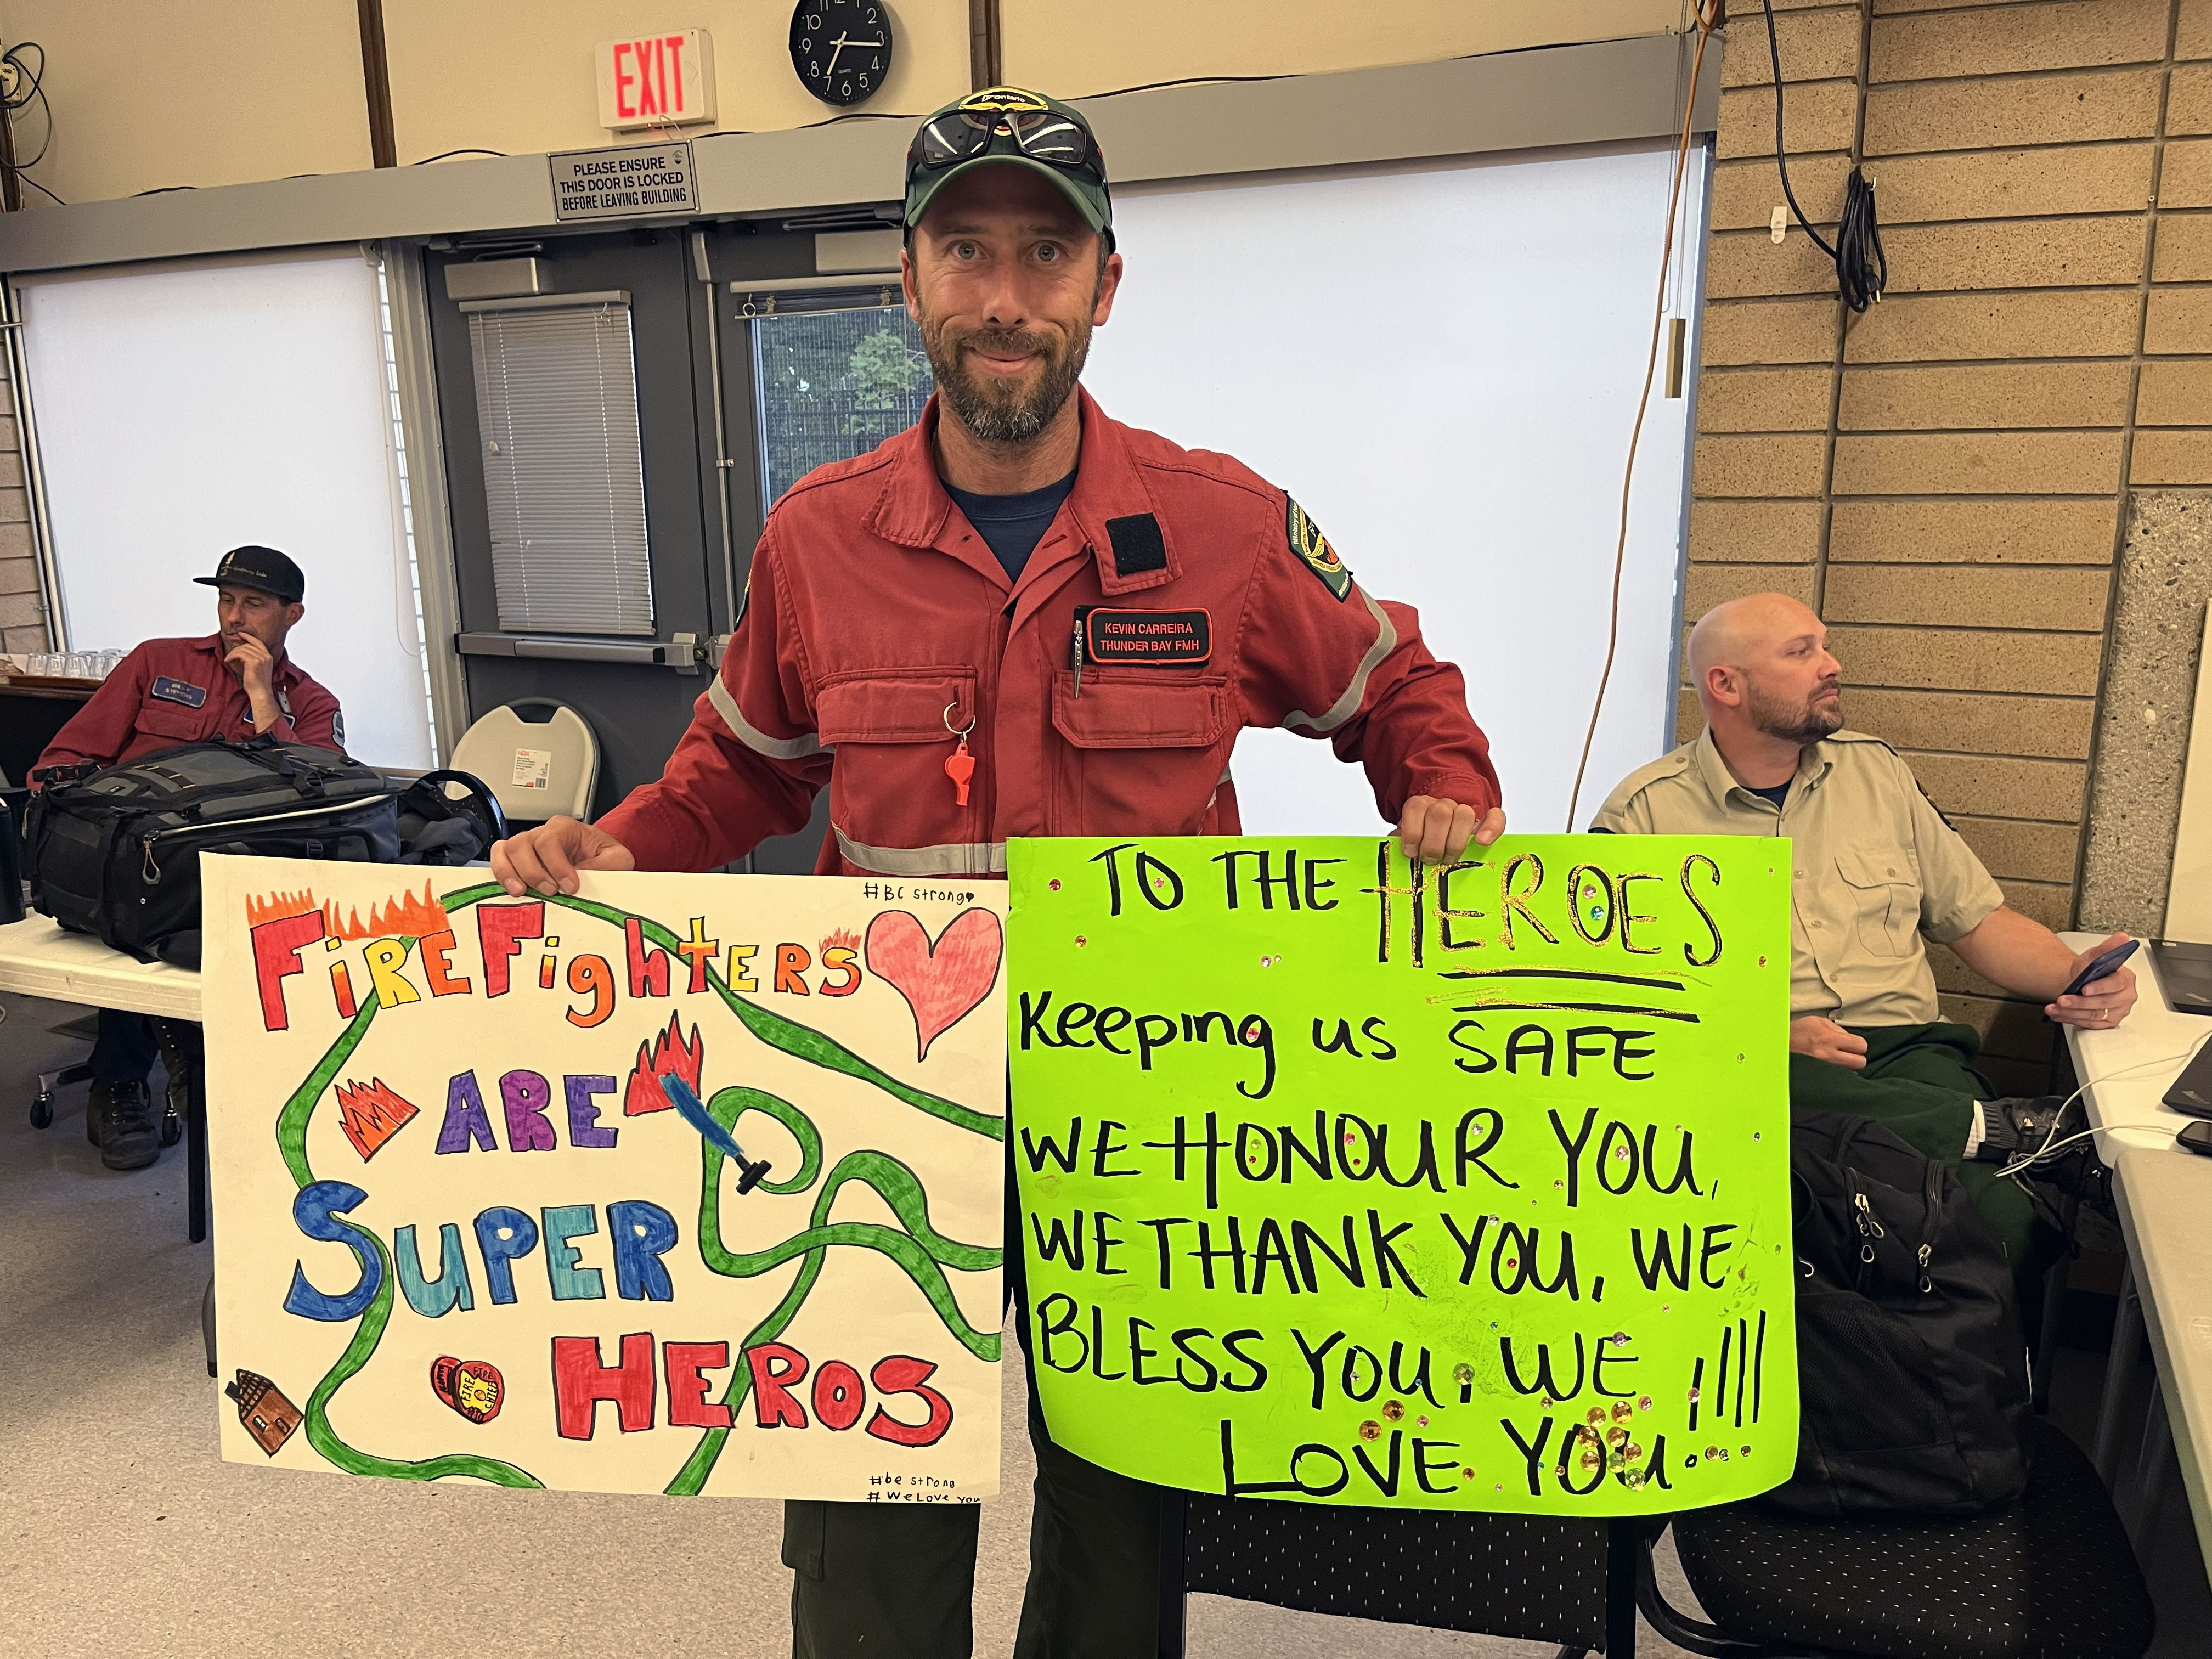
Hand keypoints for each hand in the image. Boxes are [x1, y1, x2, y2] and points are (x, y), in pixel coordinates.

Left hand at [223, 632, 274, 692]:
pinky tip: (228, 661)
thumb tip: (242, 653)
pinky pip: (239, 653)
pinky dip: (232, 656)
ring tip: (228, 659)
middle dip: (237, 648)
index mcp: (268, 657)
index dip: (248, 637)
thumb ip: (254, 659)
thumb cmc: (258, 684)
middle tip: (230, 653)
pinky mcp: (254, 662)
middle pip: (248, 645)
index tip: (240, 634)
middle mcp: (266, 656)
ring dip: (233, 653)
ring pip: (243, 648)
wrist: (260, 693)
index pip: (258, 642)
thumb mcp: (258, 669)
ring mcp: (261, 658)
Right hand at [491, 816, 635, 896]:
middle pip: (523, 844)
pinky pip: (498, 859)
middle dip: (534, 872)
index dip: (557, 865)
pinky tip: (512, 888)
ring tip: (523, 892)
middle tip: (549, 891)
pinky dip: (499, 873)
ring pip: (506, 850)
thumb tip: (585, 877)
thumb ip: (607, 865)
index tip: (570, 886)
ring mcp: (526, 845)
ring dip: (511, 873)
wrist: (597, 859)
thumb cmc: (603, 855)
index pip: (550, 840)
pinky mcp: (516, 859)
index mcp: (566, 828)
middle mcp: (542, 833)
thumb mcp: (617, 858)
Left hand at [1395, 797, 1505, 864]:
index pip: (1416, 807)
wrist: (1443, 831)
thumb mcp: (1407, 841)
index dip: (1412, 831)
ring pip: (1463, 814)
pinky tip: (1482, 842)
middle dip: (1432, 843)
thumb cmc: (1423, 842)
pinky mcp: (1486, 821)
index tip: (1410, 852)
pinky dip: (1491, 828)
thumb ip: (1400, 842)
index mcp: (1421, 806)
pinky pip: (1495, 816)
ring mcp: (1465, 811)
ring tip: (1448, 859)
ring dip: (1454, 841)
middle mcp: (1443, 805)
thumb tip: (1394, 846)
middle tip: (1429, 860)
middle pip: (1439, 813)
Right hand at [1791, 1015, 1867, 1070]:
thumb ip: (1837, 1029)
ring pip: (1850, 1072)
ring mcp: (1824, 1068)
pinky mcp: (1820, 1076)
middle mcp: (1827, 1055)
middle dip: (1857, 1058)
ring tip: (1839, 1060)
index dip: (1859, 1045)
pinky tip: (1832, 1067)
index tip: (1854, 1045)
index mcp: (1829, 1038)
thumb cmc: (1796, 1033)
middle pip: (1860, 1063)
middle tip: (1850, 1054)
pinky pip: (1838, 1077)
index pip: (1860, 1045)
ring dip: (1848, 1066)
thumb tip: (1850, 1038)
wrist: (1780, 1045)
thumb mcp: (1818, 1022)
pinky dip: (1838, 1072)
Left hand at [2047, 930, 2137, 1030]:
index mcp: (2126, 980)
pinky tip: (2059, 1014)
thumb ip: (2107, 947)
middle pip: (2102, 1003)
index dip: (2100, 987)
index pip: (2116, 984)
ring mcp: (2117, 1011)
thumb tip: (2122, 937)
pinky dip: (2071, 1019)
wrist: (2079, 982)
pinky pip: (2089, 1024)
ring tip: (2055, 1007)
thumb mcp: (2095, 956)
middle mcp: (2125, 997)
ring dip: (2071, 1012)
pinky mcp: (2107, 1022)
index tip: (2085, 989)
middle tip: (2062, 999)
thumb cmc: (2089, 971)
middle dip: (2079, 1002)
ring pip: (2094, 1015)